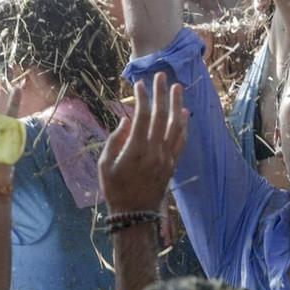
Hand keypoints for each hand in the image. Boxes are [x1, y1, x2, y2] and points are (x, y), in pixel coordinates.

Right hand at [99, 75, 189, 214]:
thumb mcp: (105, 165)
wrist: (135, 214)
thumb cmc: (114, 189)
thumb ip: (115, 140)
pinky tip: (184, 113)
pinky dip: (183, 125)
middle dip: (161, 94)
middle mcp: (154, 150)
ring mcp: (166, 157)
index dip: (142, 98)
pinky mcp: (172, 163)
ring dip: (177, 104)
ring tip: (178, 88)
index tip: (140, 84)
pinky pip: (181, 140)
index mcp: (135, 149)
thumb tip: (126, 121)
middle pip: (160, 116)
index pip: (142, 116)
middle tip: (161, 76)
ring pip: (175, 125)